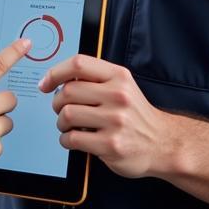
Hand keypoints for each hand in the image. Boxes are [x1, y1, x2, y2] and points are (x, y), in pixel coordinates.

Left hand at [38, 54, 172, 178]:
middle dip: (56, 102)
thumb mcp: (122, 86)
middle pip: (68, 91)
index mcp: (118, 76)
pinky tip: (73, 140)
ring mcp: (115, 121)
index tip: (46, 84)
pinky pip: (72, 138)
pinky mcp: (111, 145)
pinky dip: (65, 140)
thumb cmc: (135, 114)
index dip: (55, 72)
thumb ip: (95, 78)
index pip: (78, 64)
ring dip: (60, 122)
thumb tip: (58, 77)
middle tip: (60, 109)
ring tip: (69, 126)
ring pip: (67, 114)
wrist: (163, 143)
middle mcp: (118, 96)